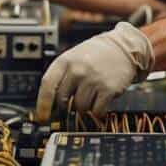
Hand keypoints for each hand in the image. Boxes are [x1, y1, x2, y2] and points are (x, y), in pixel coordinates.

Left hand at [35, 22, 153, 120]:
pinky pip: (96, 110)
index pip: (48, 85)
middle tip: (75, 99)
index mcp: (65, 61)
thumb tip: (51, 103)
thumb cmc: (96, 53)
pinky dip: (98, 110)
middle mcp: (78, 70)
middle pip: (63, 100)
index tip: (42, 118)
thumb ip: (62, 76)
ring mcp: (93, 80)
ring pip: (80, 107)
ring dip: (85, 106)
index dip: (42, 105)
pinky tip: (101, 100)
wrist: (124, 47)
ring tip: (92, 93)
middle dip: (67, 105)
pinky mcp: (108, 89)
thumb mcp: (74, 57)